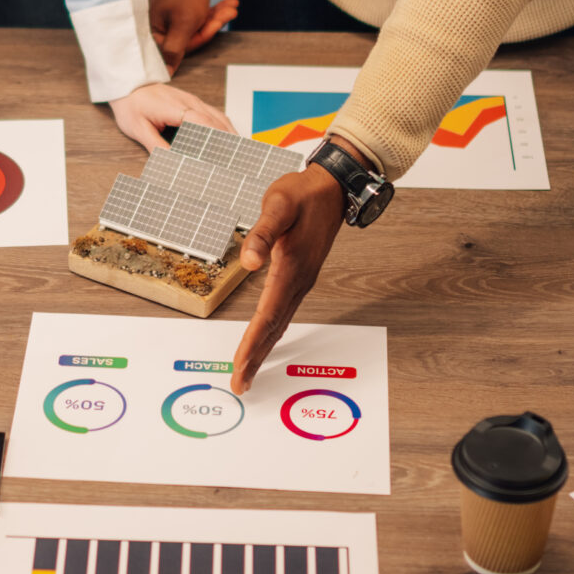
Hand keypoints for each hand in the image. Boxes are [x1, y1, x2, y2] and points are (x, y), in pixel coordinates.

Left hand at [107, 82, 234, 152]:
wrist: (128, 84)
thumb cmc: (132, 105)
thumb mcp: (138, 129)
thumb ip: (156, 146)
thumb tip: (172, 163)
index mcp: (176, 108)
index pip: (204, 124)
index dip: (217, 141)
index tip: (225, 158)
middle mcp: (190, 102)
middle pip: (217, 123)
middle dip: (229, 142)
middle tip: (238, 162)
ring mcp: (194, 101)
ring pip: (219, 118)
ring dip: (230, 135)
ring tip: (240, 154)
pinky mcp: (194, 103)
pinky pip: (215, 114)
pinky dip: (225, 127)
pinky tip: (230, 138)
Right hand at [148, 0, 237, 72]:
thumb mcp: (183, 25)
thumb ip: (175, 50)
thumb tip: (166, 73)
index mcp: (154, 30)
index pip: (180, 46)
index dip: (200, 37)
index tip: (214, 27)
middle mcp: (157, 23)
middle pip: (189, 33)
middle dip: (212, 23)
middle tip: (230, 12)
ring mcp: (167, 12)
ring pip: (195, 22)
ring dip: (216, 15)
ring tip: (232, 5)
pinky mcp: (176, 4)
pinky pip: (195, 12)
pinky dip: (211, 9)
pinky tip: (228, 3)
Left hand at [228, 163, 345, 394]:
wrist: (334, 188)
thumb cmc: (303, 193)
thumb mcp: (278, 205)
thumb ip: (262, 233)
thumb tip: (249, 261)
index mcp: (291, 267)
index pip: (267, 315)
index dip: (252, 343)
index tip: (240, 366)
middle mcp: (299, 280)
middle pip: (274, 328)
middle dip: (256, 358)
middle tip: (241, 385)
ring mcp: (302, 281)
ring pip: (280, 323)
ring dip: (264, 348)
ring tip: (249, 371)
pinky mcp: (301, 276)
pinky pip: (284, 312)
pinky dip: (272, 332)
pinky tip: (265, 340)